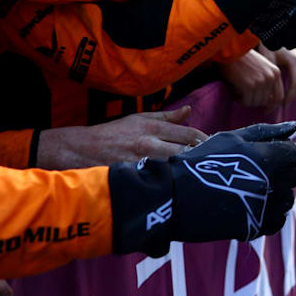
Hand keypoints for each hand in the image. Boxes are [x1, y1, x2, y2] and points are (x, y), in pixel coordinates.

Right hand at [36, 106, 206, 168]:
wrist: (81, 149)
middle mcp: (149, 143)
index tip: (215, 145)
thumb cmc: (113, 133)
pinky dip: (170, 181)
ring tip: (199, 173)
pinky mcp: (134, 176)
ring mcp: (141, 161)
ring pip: (175, 166)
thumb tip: (188, 110)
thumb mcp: (138, 118)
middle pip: (186, 151)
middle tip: (211, 161)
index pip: (188, 133)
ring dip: (188, 169)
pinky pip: (158, 180)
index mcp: (152, 127)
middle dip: (201, 156)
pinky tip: (178, 185)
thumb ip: (166, 116)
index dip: (205, 140)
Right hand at [108, 122, 295, 255]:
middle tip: (255, 174)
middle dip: (278, 173)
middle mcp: (268, 182)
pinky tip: (250, 207)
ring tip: (251, 191)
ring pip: (285, 200)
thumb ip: (265, 132)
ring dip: (275, 195)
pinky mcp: (253, 227)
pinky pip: (276, 221)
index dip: (280, 153)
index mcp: (265, 158)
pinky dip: (269, 216)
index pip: (292, 154)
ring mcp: (262, 207)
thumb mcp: (231, 138)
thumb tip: (294, 126)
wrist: (173, 196)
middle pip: (291, 176)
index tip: (265, 157)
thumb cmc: (200, 161)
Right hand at [223, 48, 284, 110]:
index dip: (272, 106)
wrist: (231, 50)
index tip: (266, 110)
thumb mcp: (262, 67)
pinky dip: (239, 100)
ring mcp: (260, 82)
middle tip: (244, 97)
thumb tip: (268, 101)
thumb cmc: (244, 59)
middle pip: (265, 102)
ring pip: (255, 103)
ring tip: (238, 93)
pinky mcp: (249, 86)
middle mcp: (271, 78)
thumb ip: (268, 82)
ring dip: (246, 101)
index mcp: (276, 73)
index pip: (279, 97)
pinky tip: (235, 93)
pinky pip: (246, 102)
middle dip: (254, 102)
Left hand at [269, 47, 295, 105]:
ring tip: (279, 101)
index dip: (289, 97)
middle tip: (278, 106)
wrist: (271, 33)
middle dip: (290, 97)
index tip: (279, 105)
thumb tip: (274, 100)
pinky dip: (291, 86)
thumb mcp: (270, 63)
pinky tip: (282, 91)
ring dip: (291, 93)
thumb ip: (274, 81)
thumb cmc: (268, 45)